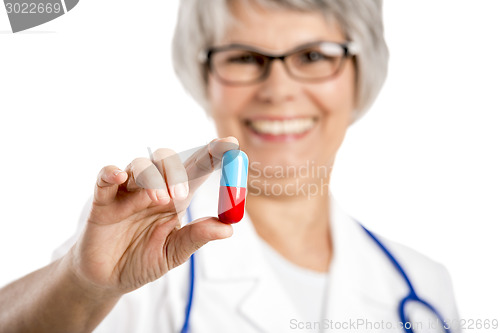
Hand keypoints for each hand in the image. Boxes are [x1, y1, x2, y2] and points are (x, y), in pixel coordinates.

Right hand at [66, 137, 238, 297]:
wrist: (108, 279)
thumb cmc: (143, 260)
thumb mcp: (174, 252)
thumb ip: (197, 236)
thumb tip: (228, 228)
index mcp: (176, 197)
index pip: (197, 168)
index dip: (213, 153)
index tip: (231, 142)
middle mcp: (154, 188)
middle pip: (168, 160)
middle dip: (179, 168)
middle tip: (183, 193)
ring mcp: (128, 192)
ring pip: (140, 165)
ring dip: (152, 177)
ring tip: (159, 200)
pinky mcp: (102, 201)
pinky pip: (104, 178)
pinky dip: (111, 173)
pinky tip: (119, 177)